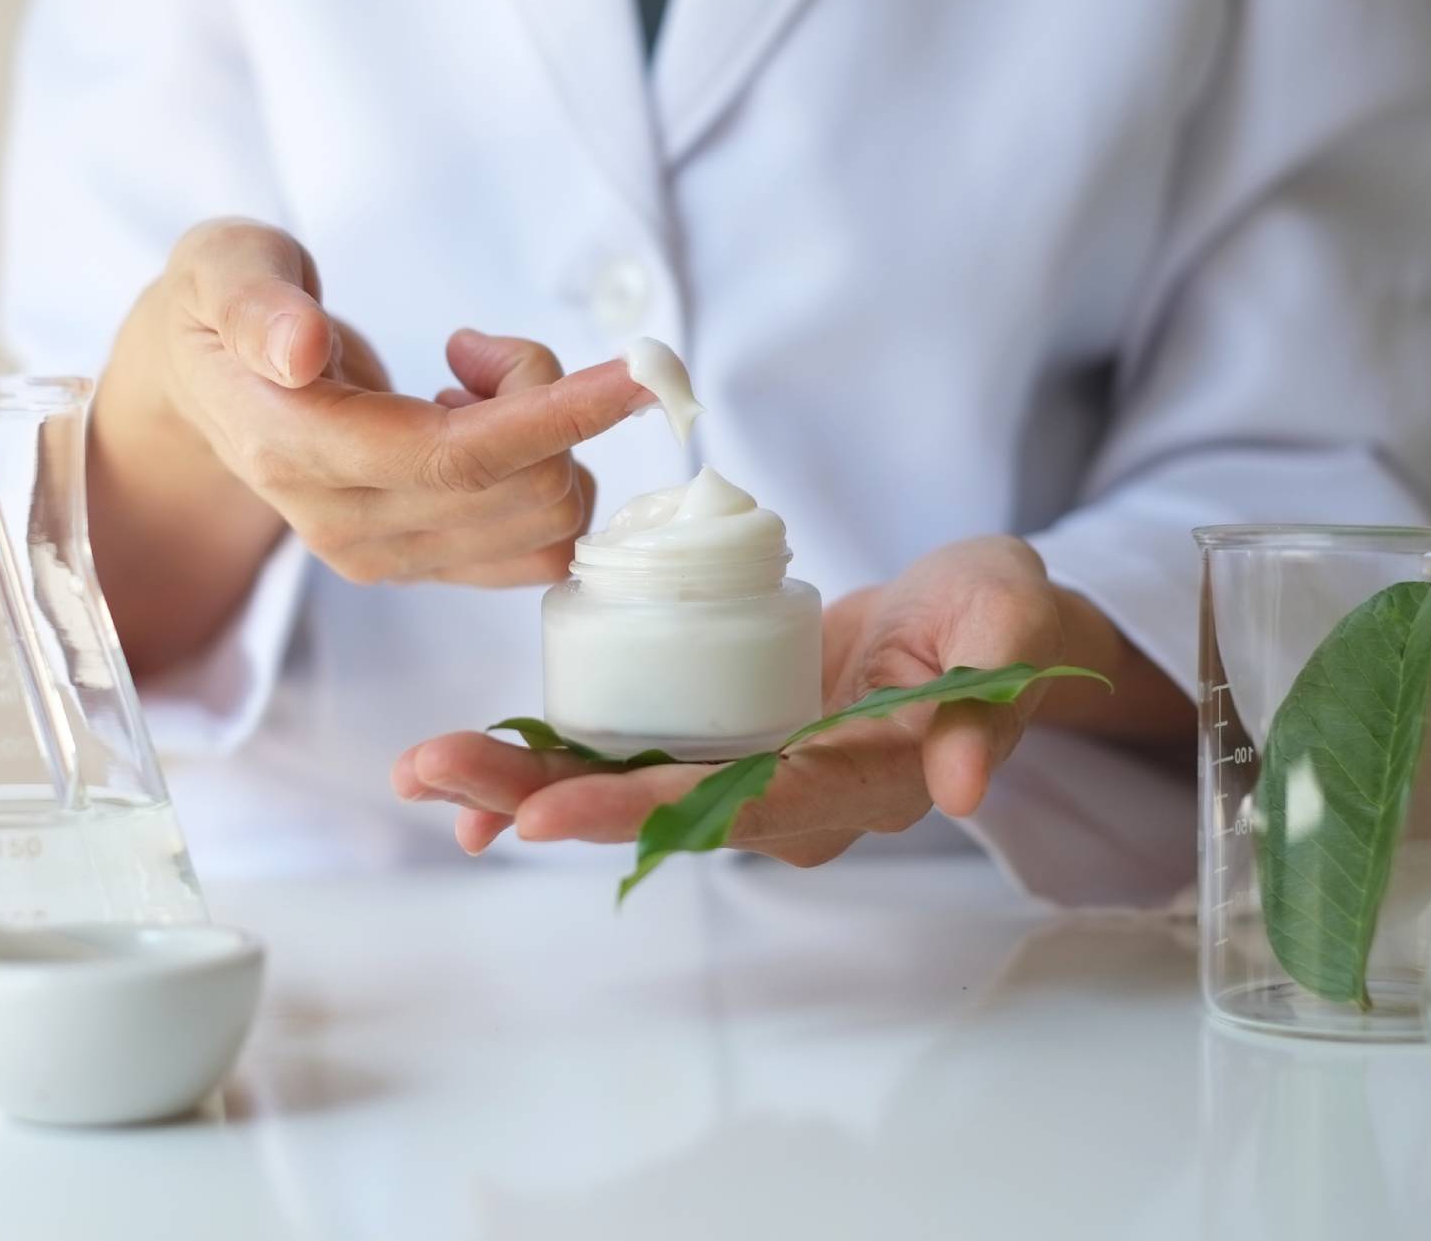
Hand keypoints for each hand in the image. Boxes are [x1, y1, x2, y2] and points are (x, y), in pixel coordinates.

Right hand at [91, 218, 652, 671]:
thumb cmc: (223, 310)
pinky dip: (549, 478)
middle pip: (523, 491)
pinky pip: (541, 549)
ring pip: (547, 523)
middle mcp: (345, 526)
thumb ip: (255, 301)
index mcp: (295, 451)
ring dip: (551, 440)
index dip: (554, 416)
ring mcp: (388, 558)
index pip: (452, 457)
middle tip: (479, 348)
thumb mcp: (219, 267)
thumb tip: (299, 352)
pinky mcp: (424, 565)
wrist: (204, 386)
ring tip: (473, 384)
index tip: (638, 373)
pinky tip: (486, 429)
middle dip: (546, 400)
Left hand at [392, 537, 1072, 865]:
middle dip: (539, 801)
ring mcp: (746, 772)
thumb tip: (964, 787)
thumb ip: (988, 698)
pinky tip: (473, 769)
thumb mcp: (1006, 625)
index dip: (640, 814)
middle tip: (435, 778)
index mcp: (853, 782)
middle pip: (652, 814)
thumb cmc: (994, 616)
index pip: (738, 809)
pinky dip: (550, 765)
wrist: (975, 622)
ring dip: (521, 786)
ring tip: (423, 771)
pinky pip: (626, 760)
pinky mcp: (719, 738)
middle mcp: (788, 798)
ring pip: (624, 792)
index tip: (545, 810)